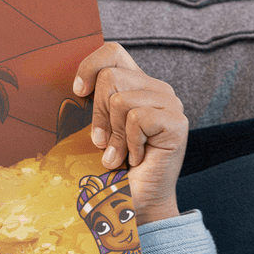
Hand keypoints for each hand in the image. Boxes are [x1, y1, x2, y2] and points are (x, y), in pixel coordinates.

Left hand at [73, 43, 186, 223]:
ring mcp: (171, 104)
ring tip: (122, 154)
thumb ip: (94, 103)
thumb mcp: (98, 128)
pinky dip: (130, 144)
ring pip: (121, 100)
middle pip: (110, 77)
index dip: (90, 66)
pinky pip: (137, 119)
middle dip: (99, 115)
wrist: (135, 201)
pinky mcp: (177, 122)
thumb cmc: (115, 167)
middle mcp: (157, 89)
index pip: (113, 52)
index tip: (78, 93)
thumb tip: (76, 87)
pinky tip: (138, 157)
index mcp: (137, 84)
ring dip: (115, 135)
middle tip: (106, 143)